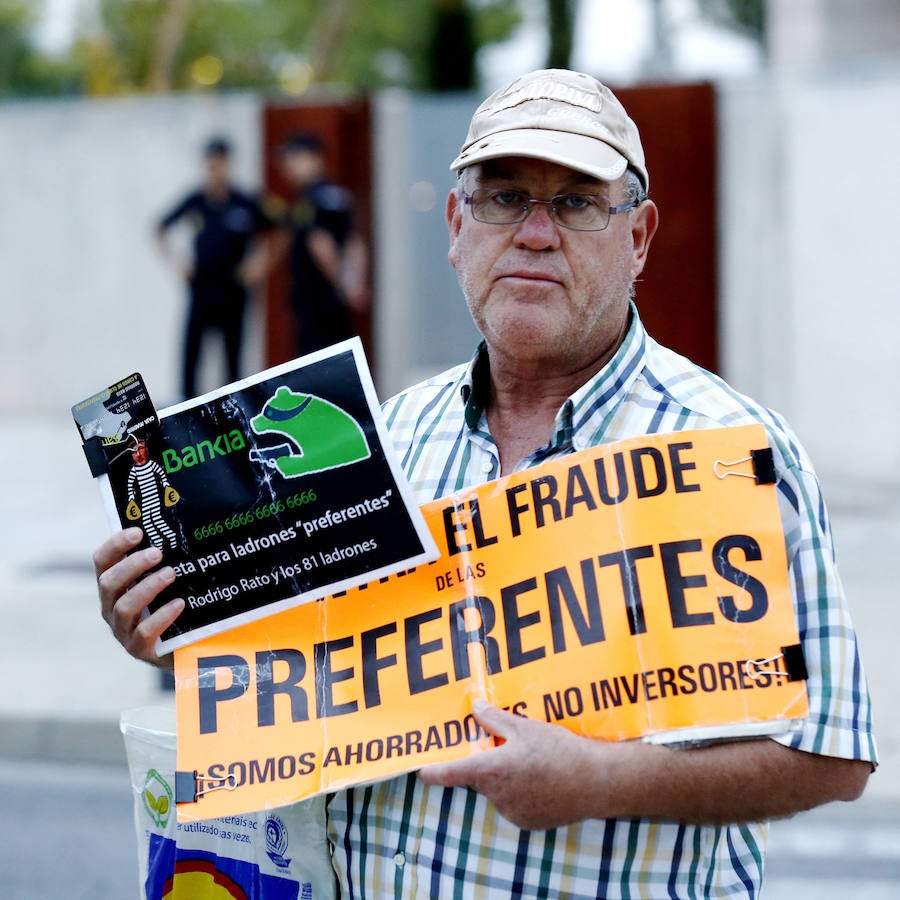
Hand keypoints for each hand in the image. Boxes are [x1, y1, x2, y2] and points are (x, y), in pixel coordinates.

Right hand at [93, 528, 182, 666]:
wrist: (184, 646)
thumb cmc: (173, 604)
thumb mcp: (165, 581)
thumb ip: (166, 560)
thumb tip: (188, 530)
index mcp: (115, 586)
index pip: (103, 561)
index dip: (115, 545)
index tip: (138, 532)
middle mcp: (112, 607)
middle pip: (108, 583)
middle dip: (132, 566)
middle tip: (157, 553)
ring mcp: (123, 630)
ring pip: (124, 607)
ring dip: (147, 588)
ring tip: (171, 574)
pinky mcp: (139, 649)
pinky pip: (144, 633)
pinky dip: (161, 616)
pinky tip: (179, 604)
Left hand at [418, 701, 615, 829]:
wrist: (595, 782)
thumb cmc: (559, 751)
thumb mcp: (525, 727)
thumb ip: (494, 718)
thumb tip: (474, 706)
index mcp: (489, 771)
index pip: (448, 774)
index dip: (431, 771)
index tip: (420, 769)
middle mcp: (495, 796)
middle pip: (478, 777)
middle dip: (487, 762)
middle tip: (506, 745)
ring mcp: (511, 812)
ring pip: (497, 789)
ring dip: (506, 776)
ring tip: (532, 760)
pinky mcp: (527, 822)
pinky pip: (514, 803)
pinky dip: (521, 791)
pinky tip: (542, 777)